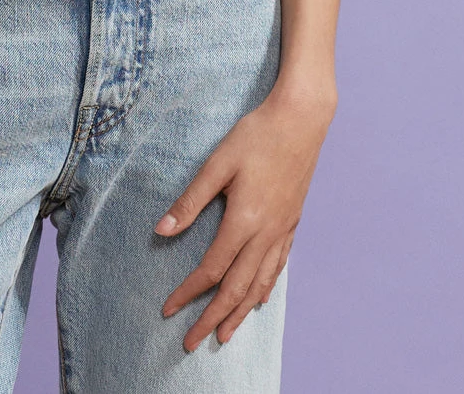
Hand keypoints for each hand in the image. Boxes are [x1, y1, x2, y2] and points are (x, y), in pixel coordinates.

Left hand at [154, 81, 335, 350]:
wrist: (301, 119)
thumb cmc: (256, 135)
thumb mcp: (217, 163)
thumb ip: (190, 200)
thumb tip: (161, 231)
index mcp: (244, 220)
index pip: (211, 269)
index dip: (188, 293)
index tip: (168, 310)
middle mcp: (265, 233)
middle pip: (236, 288)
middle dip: (213, 318)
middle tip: (192, 343)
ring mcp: (282, 229)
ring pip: (260, 284)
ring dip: (240, 312)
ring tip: (225, 334)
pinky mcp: (292, 222)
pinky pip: (278, 266)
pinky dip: (266, 288)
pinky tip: (260, 298)